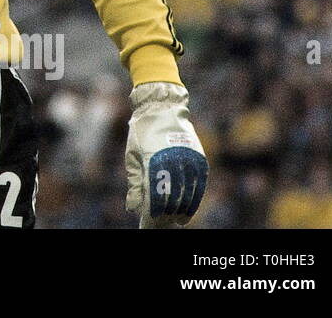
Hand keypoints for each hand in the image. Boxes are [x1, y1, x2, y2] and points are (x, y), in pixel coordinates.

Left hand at [125, 82, 208, 226]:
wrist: (162, 107)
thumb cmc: (142, 131)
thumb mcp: (133, 155)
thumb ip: (135, 182)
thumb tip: (133, 208)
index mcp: (152, 160)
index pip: (154, 196)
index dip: (151, 214)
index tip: (147, 224)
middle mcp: (172, 161)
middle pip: (171, 198)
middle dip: (165, 215)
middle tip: (159, 224)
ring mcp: (188, 160)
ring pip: (187, 194)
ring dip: (180, 210)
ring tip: (174, 221)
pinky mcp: (198, 158)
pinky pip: (198, 185)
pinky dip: (194, 199)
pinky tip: (187, 210)